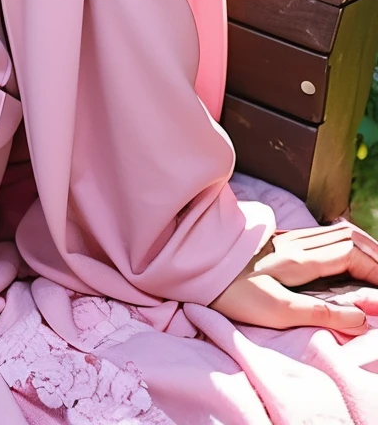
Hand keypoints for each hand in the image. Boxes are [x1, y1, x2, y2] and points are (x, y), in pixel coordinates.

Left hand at [208, 223, 377, 333]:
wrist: (189, 262)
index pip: (351, 253)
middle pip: (348, 236)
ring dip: (361, 245)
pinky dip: (343, 242)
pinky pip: (320, 234)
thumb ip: (320, 313)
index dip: (376, 268)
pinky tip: (343, 254)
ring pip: (334, 231)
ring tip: (375, 266)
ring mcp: (284, 237)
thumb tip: (361, 316)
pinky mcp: (275, 240)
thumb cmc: (229, 290)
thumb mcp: (275, 310)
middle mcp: (294, 242)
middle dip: (375, 253)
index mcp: (298, 258)